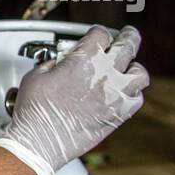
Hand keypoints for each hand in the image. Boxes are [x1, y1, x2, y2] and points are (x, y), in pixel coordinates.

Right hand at [0, 26, 149, 174]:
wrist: (40, 142)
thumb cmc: (35, 112)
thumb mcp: (34, 77)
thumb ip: (51, 64)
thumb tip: (57, 64)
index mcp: (84, 59)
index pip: (101, 33)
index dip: (98, 32)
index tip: (97, 34)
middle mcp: (105, 74)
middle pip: (129, 44)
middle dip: (128, 36)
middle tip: (128, 35)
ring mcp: (115, 95)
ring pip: (140, 73)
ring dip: (134, 67)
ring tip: (128, 67)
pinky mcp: (118, 115)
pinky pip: (137, 99)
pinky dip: (132, 93)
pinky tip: (123, 93)